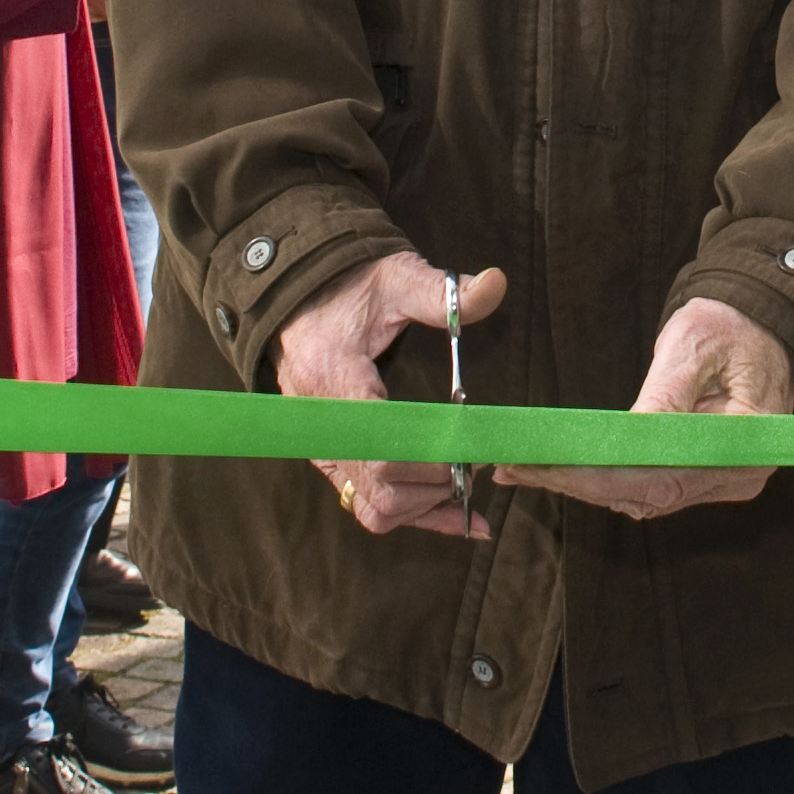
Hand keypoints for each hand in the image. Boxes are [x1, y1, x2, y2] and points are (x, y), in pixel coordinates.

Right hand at [276, 252, 509, 538]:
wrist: (298, 297)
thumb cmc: (348, 287)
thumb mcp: (395, 277)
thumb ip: (443, 291)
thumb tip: (496, 283)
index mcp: (333, 378)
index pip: (382, 448)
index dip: (432, 461)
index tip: (472, 451)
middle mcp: (320, 424)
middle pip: (382, 487)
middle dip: (437, 485)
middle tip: (475, 463)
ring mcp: (321, 446)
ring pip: (374, 508)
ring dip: (427, 506)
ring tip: (466, 482)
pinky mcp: (329, 458)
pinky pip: (366, 503)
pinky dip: (412, 515)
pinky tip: (456, 516)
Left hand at [501, 296, 793, 519]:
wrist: (765, 322)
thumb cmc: (734, 324)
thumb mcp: (695, 344)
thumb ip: (665, 395)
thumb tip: (626, 438)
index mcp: (743, 444)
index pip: (661, 475)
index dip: (598, 475)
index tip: (547, 465)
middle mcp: (735, 475)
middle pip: (647, 494)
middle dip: (577, 483)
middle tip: (515, 467)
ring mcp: (721, 480)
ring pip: (642, 496)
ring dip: (583, 485)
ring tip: (524, 468)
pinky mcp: (703, 475)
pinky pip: (648, 486)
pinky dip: (603, 480)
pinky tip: (561, 469)